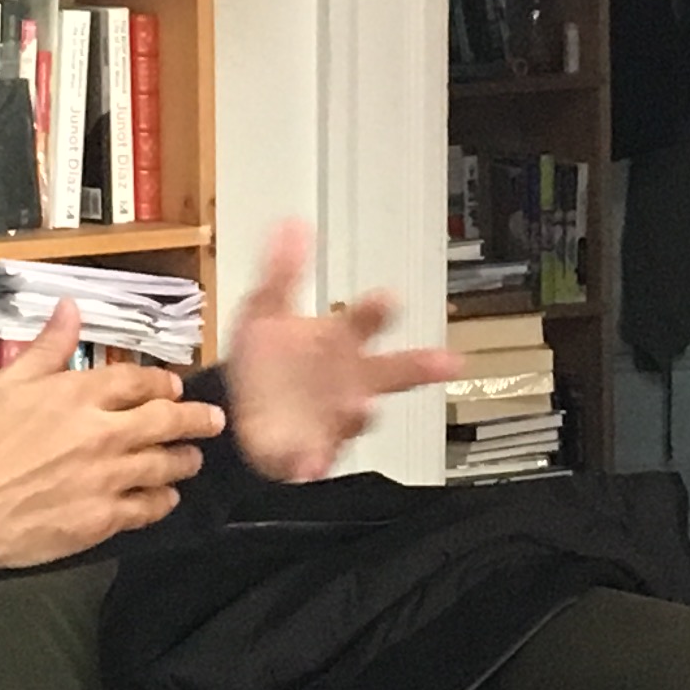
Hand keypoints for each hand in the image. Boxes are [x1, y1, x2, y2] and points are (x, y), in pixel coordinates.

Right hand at [0, 301, 225, 566]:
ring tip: (193, 459)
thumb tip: (70, 307)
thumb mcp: (5, 382)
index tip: (174, 386)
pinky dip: (163, 500)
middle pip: (168, 422)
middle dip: (196, 420)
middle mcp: (105, 433)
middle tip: (213, 421)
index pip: (139, 381)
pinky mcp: (105, 518)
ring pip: (165, 466)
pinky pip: (148, 508)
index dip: (163, 382)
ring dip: (185, 460)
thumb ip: (47, 346)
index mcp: (80, 395)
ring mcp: (109, 478)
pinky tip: (167, 498)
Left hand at [220, 221, 456, 481]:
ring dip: (362, 413)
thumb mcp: (264, 310)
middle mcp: (349, 380)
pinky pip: (315, 458)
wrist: (243, 410)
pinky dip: (313, 463)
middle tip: (447, 362)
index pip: (366, 319)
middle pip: (392, 372)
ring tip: (363, 408)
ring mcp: (335, 417)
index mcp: (339, 340)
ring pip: (358, 416)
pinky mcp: (312, 450)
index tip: (389, 298)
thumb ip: (280, 271)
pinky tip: (310, 464)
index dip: (379, 309)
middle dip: (419, 367)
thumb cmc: (267, 360)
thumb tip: (292, 225)